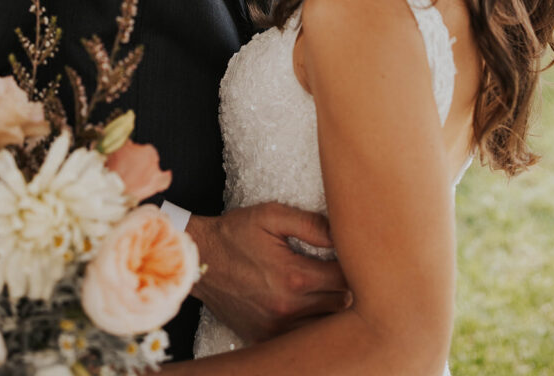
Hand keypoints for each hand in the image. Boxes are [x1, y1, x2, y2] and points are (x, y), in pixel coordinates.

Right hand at [186, 203, 349, 341]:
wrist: (199, 258)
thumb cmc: (236, 233)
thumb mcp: (271, 215)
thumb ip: (310, 224)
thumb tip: (343, 232)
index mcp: (294, 276)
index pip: (345, 279)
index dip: (354, 265)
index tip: (351, 254)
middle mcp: (288, 308)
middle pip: (341, 305)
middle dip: (347, 286)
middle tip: (344, 269)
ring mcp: (276, 328)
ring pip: (325, 326)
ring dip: (332, 307)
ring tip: (328, 286)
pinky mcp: (264, 338)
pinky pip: (302, 338)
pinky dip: (311, 323)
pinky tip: (309, 304)